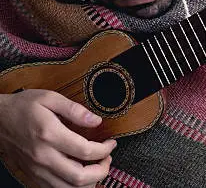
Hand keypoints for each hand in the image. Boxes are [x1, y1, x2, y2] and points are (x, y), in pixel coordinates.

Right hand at [0, 90, 115, 187]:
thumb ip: (75, 109)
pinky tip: (80, 173)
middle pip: (78, 177)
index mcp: (50, 135)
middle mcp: (43, 156)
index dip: (104, 150)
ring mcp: (37, 168)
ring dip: (88, 182)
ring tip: (97, 168)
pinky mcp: (32, 174)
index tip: (111, 143)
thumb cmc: (23, 107)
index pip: (85, 151)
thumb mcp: (49, 98)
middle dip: (101, 171)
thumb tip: (96, 121)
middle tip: (107, 159)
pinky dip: (72, 185)